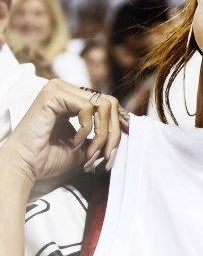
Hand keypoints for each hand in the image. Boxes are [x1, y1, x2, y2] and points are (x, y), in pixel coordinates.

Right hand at [1, 79, 123, 185]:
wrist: (25, 165)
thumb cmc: (49, 158)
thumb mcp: (85, 147)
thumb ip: (102, 137)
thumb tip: (124, 133)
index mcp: (73, 100)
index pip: (107, 105)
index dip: (119, 124)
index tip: (120, 145)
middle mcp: (67, 90)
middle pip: (110, 104)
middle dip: (113, 133)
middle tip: (107, 156)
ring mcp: (60, 89)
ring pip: (102, 105)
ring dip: (102, 134)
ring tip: (90, 152)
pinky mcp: (54, 94)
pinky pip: (87, 107)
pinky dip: (86, 128)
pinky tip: (74, 142)